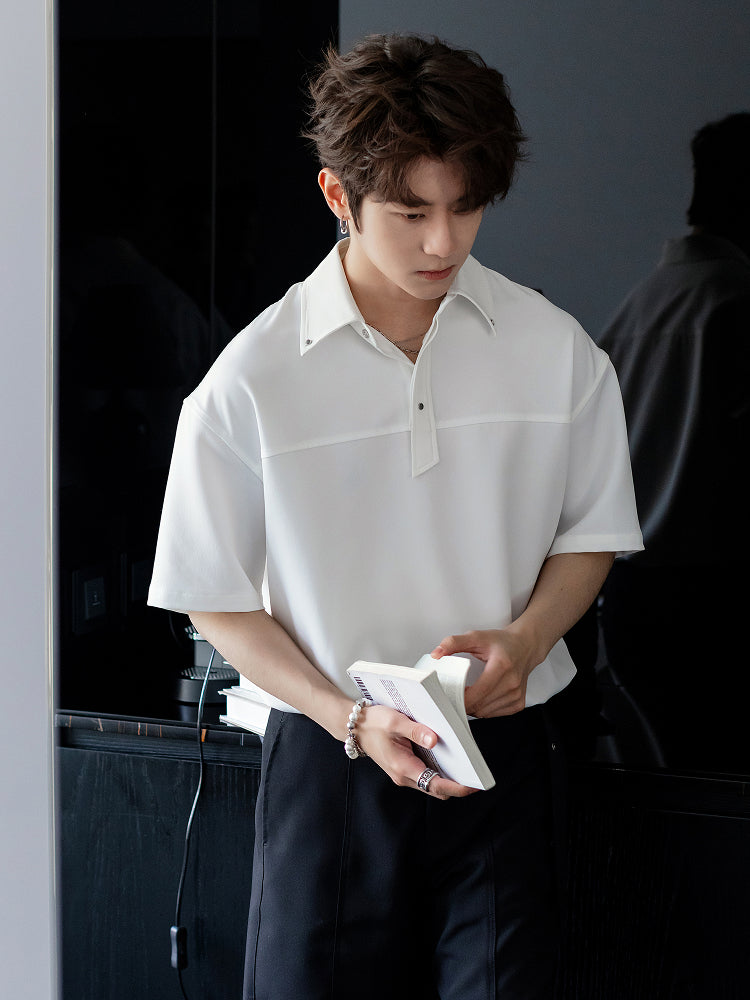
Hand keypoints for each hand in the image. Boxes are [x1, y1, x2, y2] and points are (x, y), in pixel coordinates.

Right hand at [355, 704, 476, 800]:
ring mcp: (402, 774)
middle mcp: (403, 776)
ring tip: (463, 762)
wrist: (354, 727)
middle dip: (456, 784)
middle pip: (436, 788)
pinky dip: (437, 769)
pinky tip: (445, 755)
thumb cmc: (373, 723)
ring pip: (431, 783)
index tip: (474, 785)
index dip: (457, 788)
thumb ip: (416, 730)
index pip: (435, 785)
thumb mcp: (394, 721)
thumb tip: (435, 740)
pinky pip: (424, 775)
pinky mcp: (402, 768)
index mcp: (403, 767)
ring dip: (447, 777)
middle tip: (474, 772)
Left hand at [431, 629, 537, 717]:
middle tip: (451, 695)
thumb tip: (436, 654)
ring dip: (471, 707)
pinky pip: (493, 714)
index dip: (460, 698)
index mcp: (502, 666)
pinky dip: (482, 709)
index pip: (478, 693)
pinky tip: (479, 697)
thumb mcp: (476, 636)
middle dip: (462, 703)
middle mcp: (512, 683)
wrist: (525, 647)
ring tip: (465, 694)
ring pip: (484, 713)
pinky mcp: (518, 704)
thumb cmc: (501, 642)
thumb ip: (453, 642)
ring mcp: (516, 695)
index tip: (447, 695)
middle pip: (479, 706)